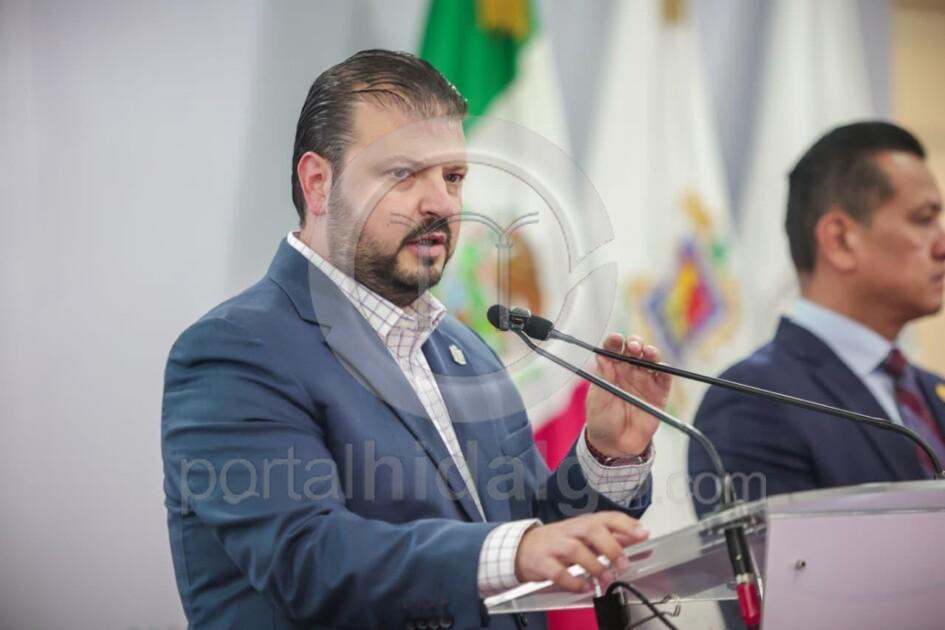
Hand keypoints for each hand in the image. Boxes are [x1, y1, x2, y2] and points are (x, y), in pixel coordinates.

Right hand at [514, 512, 649, 591]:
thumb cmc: (559, 542)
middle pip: (591, 529)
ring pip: (575, 549)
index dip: (626, 524)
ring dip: (594, 566)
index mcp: (584, 523)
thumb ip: (613, 539)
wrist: (523, 548)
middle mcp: (570, 530)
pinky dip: (573, 581)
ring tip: (605, 579)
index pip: (607, 517)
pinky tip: (583, 587)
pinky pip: (557, 571)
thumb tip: (642, 541)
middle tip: (623, 564)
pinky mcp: (542, 562)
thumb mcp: (586, 537)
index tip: (643, 534)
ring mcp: (555, 545)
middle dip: (610, 546)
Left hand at [585, 335, 670, 456]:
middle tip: (633, 347)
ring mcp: (644, 381)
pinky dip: (664, 370)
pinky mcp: (658, 393)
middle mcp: (628, 371)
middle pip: (634, 350)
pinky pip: (664, 378)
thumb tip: (601, 355)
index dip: (614, 341)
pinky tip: (660, 367)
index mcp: (610, 369)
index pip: (613, 349)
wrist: (616, 445)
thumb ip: (603, 378)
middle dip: (635, 343)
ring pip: (651, 360)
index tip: (615, 339)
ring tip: (648, 353)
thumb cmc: (602, 420)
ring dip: (651, 352)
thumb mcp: (598, 399)